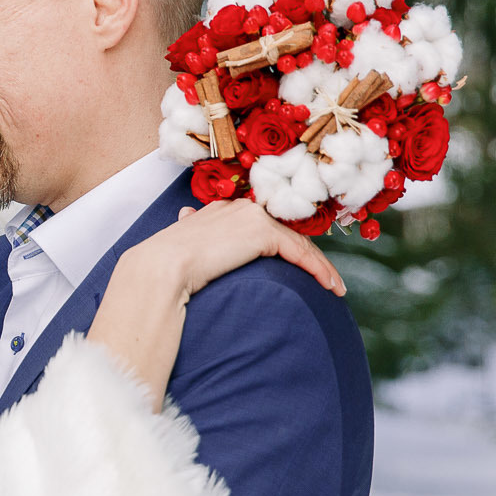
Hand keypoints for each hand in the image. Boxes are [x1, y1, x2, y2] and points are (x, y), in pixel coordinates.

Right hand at [134, 199, 346, 301]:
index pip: (266, 226)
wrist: (160, 266)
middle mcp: (241, 207)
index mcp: (223, 209)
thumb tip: (184, 215)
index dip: (287, 246)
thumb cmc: (165, 263)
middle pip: (287, 233)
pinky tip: (328, 285)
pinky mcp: (261, 232)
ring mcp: (252, 217)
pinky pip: (298, 252)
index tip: (302, 266)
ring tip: (334, 288)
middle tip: (327, 280)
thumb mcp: (183, 241)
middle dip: (310, 258)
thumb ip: (191, 228)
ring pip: (298, 242)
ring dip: (321, 267)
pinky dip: (317, 269)